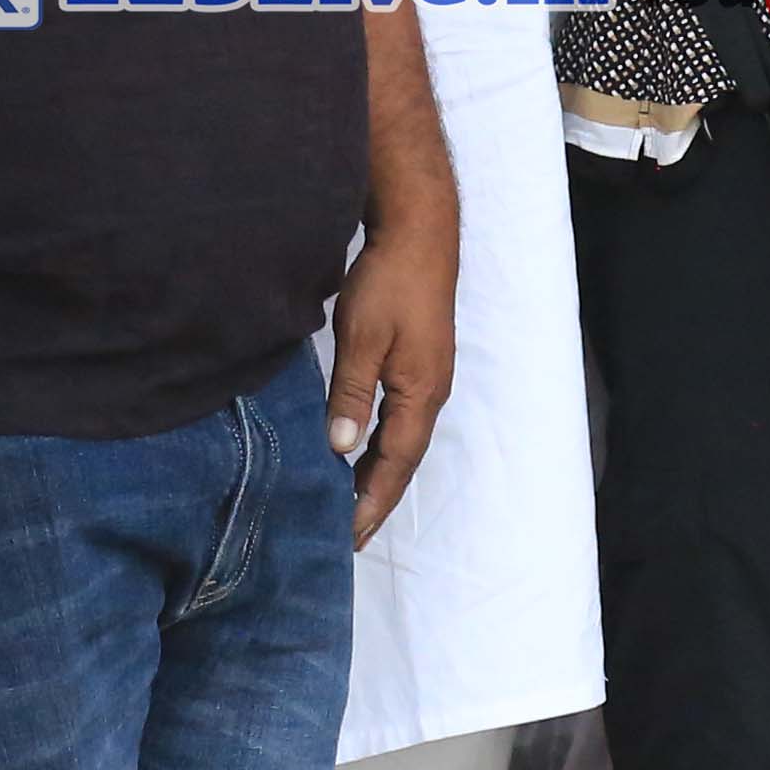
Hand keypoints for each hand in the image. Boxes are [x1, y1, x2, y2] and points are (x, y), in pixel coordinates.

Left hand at [327, 202, 455, 546]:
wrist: (420, 233)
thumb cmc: (390, 282)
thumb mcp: (363, 337)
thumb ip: (352, 393)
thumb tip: (340, 448)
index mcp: (420, 393)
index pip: (394, 463)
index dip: (371, 501)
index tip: (348, 535)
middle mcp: (430, 394)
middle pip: (402, 460)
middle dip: (376, 499)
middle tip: (348, 536)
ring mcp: (427, 378)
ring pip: (401, 441)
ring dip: (377, 475)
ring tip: (351, 505)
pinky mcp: (418, 363)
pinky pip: (399, 420)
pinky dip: (379, 446)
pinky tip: (359, 451)